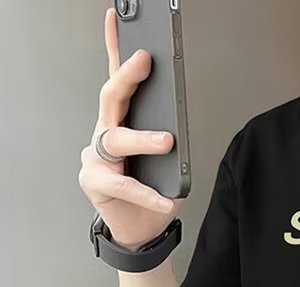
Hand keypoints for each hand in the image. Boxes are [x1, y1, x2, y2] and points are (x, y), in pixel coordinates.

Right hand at [78, 8, 182, 250]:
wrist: (142, 228)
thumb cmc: (154, 188)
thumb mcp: (167, 159)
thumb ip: (167, 137)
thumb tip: (178, 125)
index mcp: (123, 120)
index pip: (117, 78)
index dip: (115, 47)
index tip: (120, 18)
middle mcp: (106, 133)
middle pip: (112, 98)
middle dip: (127, 76)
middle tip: (144, 61)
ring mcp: (97, 157)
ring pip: (116, 139)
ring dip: (143, 138)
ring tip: (167, 140)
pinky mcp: (96, 182)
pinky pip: (124, 184)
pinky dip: (148, 193)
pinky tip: (165, 199)